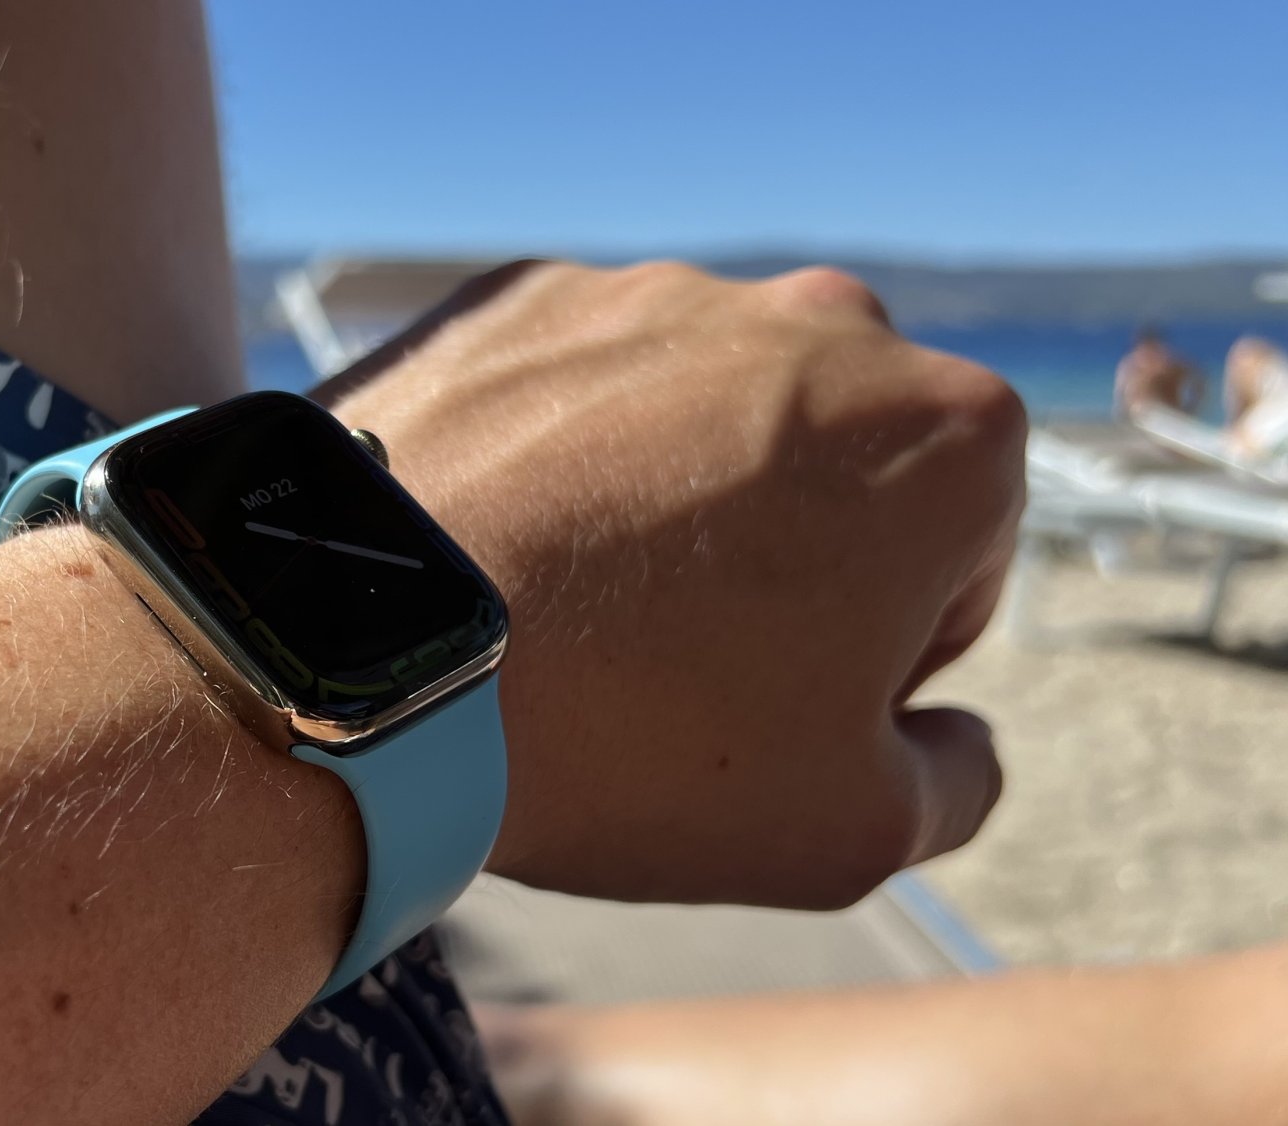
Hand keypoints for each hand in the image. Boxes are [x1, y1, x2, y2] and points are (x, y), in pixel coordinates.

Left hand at [319, 261, 1024, 907]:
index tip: (766, 701)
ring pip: (701, 421)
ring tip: (570, 612)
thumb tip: (956, 735)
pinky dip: (557, 460)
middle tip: (670, 665)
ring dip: (667, 505)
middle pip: (834, 472)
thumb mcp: (850, 826)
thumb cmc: (633, 741)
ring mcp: (657, 292)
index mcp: (946, 431)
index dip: (873, 657)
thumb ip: (955, 778)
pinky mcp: (523, 295)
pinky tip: (501, 549)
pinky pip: (575, 391)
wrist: (373, 651)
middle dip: (785, 560)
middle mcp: (819, 321)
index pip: (955, 563)